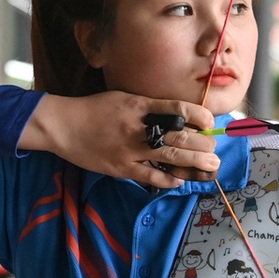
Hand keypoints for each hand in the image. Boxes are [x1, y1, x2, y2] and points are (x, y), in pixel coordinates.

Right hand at [21, 92, 218, 187]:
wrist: (64, 125)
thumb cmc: (96, 109)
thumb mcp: (125, 98)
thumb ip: (150, 106)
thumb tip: (179, 115)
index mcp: (139, 106)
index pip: (177, 108)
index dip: (199, 115)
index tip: (209, 121)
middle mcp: (137, 127)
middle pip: (179, 135)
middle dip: (202, 144)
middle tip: (214, 149)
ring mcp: (130, 150)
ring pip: (170, 156)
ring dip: (195, 162)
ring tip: (211, 165)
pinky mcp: (121, 168)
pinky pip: (150, 176)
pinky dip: (168, 179)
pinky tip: (180, 179)